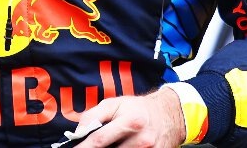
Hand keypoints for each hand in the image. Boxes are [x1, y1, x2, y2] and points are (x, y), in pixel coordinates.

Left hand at [69, 88, 184, 146]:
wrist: (169, 115)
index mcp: (130, 122)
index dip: (84, 147)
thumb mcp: (114, 103)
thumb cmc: (138, 109)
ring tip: (112, 142)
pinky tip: (121, 146)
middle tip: (88, 146)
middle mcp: (142, 140)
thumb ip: (93, 116)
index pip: (100, 139)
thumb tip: (78, 132)